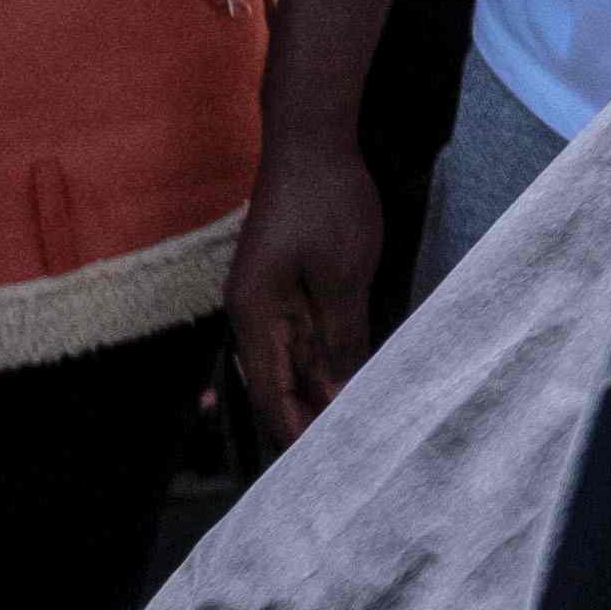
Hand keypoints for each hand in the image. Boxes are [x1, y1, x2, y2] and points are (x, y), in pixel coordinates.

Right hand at [225, 138, 381, 446]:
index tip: (321, 469)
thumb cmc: (326, 203)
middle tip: (349, 456)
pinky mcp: (290, 283)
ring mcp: (271, 297)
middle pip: (278, 383)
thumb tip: (343, 392)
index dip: (293, 432)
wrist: (312, 139)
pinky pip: (306, 333)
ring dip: (320, 391)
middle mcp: (254, 313)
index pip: (269, 393)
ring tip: (356, 427)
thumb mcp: (343, 278)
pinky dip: (327, 358)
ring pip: (294, 360)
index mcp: (254, 315)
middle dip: (309, 419)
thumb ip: (342, 337)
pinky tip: (354, 378)